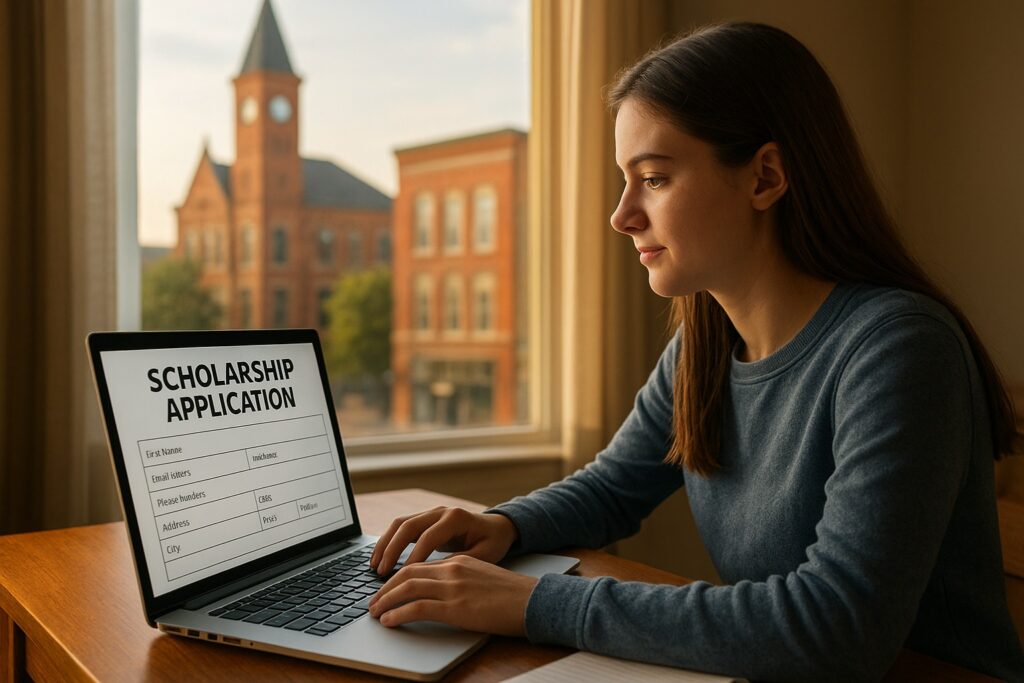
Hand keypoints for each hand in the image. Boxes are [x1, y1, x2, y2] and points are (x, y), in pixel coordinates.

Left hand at [368, 554, 536, 635]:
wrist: (533, 601)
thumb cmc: (512, 595)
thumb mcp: (481, 578)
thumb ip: (459, 579)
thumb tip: (439, 593)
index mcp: (458, 561)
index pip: (418, 564)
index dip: (397, 577)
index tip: (386, 589)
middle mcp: (452, 569)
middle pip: (407, 573)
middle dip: (385, 588)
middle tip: (373, 602)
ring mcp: (453, 587)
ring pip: (407, 588)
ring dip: (385, 601)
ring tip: (375, 612)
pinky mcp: (455, 607)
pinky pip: (417, 607)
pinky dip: (398, 614)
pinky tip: (389, 621)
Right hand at [369, 506, 518, 574]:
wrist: (497, 527)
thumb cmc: (492, 542)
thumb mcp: (483, 555)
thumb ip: (459, 562)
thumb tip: (434, 575)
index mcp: (455, 518)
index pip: (428, 537)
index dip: (413, 557)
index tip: (402, 577)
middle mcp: (440, 511)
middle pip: (408, 526)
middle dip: (392, 550)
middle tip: (381, 572)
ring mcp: (431, 513)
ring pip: (400, 524)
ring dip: (385, 544)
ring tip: (374, 566)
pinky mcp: (425, 520)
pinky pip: (402, 527)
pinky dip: (389, 541)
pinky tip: (380, 558)